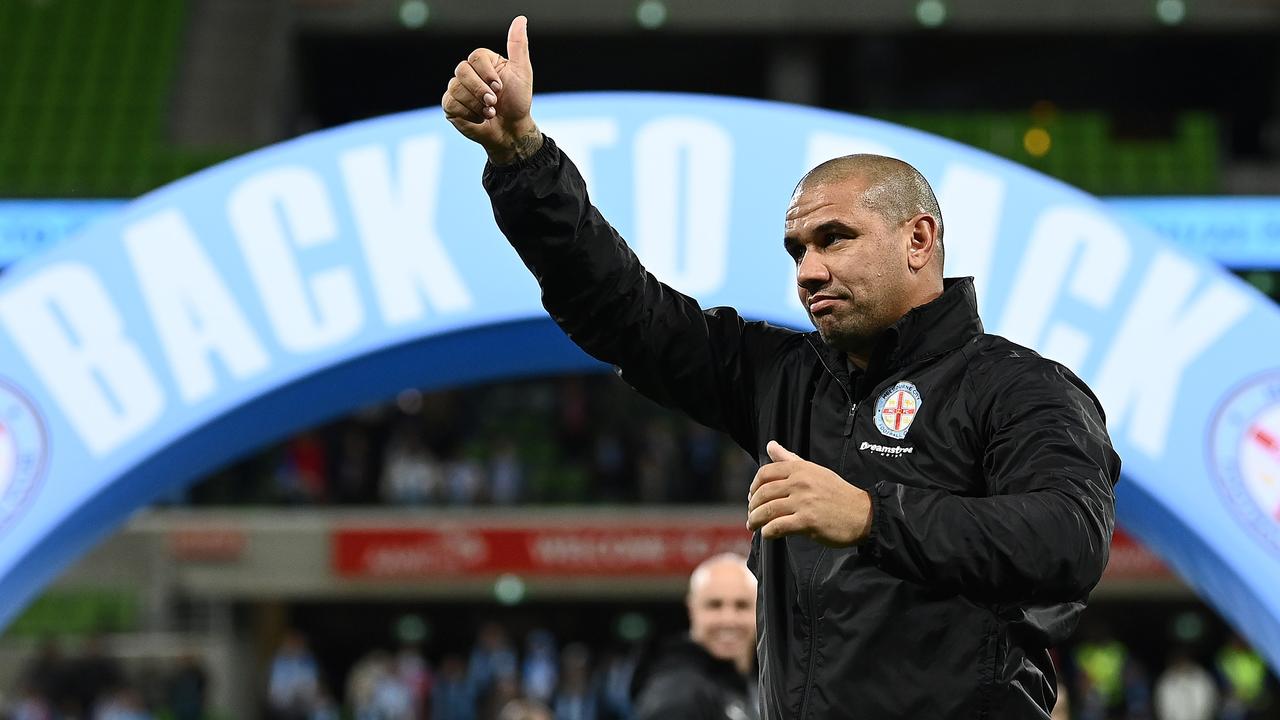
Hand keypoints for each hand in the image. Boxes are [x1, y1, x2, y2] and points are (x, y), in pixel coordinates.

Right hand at [441, 16, 540, 163]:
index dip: (487, 73)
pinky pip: (451, 103)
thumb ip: (518, 46)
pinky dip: (469, 114)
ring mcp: (457, 89)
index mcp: (483, 62)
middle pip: (461, 70)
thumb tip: (520, 19)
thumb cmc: (518, 101)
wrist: (511, 130)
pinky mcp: (450, 106)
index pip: (475, 57)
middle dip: (480, 90)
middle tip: (494, 102)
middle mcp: (468, 73)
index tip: (500, 86)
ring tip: (489, 112)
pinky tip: (479, 118)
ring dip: (477, 104)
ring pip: (456, 88)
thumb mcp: (522, 72)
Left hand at [747, 440, 871, 545]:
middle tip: (751, 515)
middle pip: (763, 493)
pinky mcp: (808, 521)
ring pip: (767, 510)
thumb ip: (790, 459)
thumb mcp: (814, 471)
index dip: (754, 486)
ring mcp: (804, 502)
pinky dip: (768, 532)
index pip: (765, 473)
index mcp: (800, 469)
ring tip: (753, 526)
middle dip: (752, 506)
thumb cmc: (837, 493)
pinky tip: (767, 534)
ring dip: (755, 520)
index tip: (752, 496)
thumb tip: (770, 445)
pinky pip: (778, 526)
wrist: (862, 514)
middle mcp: (800, 483)